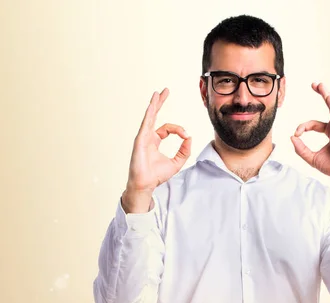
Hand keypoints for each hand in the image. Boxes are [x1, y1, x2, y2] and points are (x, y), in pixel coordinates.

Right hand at [123, 88, 191, 210]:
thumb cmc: (157, 175)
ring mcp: (142, 137)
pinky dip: (150, 113)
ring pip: (149, 116)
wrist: (146, 183)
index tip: (186, 136)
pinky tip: (153, 104)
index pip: (168, 128)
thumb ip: (185, 150)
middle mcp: (148, 136)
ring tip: (158, 93)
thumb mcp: (177, 162)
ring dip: (154, 104)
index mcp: (155, 140)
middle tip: (165, 91)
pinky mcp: (140, 139)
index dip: (179, 130)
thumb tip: (190, 138)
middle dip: (160, 102)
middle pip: (154, 115)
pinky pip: (146, 123)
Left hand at [290, 82, 329, 198]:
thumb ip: (300, 149)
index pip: (314, 124)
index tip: (296, 134)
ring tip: (321, 85)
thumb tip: (292, 137)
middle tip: (315, 84)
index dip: (302, 127)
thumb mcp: (311, 157)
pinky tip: (328, 97)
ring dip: (327, 95)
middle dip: (323, 94)